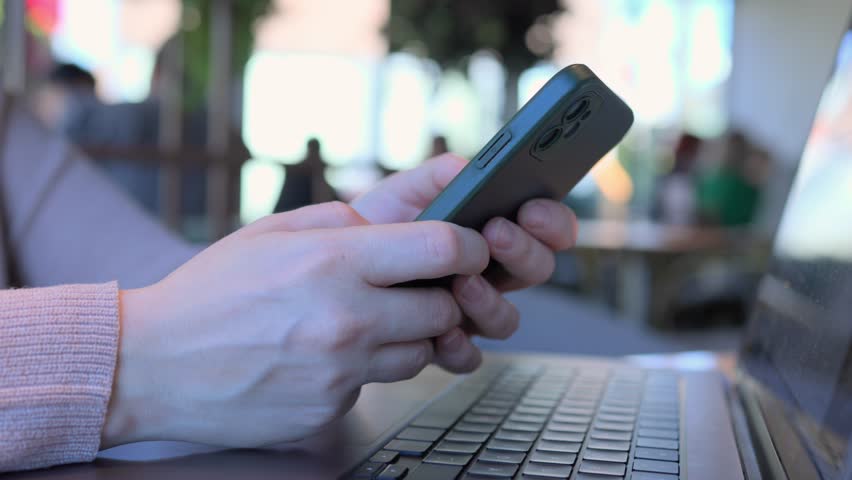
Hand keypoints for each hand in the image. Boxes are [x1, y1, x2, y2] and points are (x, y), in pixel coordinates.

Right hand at [104, 202, 489, 447]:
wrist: (153, 365)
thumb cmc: (211, 292)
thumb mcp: (273, 232)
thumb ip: (344, 221)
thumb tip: (397, 228)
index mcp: (333, 261)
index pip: (442, 248)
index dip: (468, 246)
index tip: (468, 248)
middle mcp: (346, 318)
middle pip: (444, 307)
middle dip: (440, 295)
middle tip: (412, 288)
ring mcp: (341, 371)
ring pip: (421, 350)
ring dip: (408, 334)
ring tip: (361, 322)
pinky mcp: (332, 408)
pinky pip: (377, 383)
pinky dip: (366, 367)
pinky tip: (326, 355)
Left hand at [352, 154, 577, 371]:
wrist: (334, 270)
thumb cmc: (377, 227)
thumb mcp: (403, 192)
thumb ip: (438, 176)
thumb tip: (470, 169)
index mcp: (494, 232)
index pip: (547, 228)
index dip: (551, 220)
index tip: (531, 208)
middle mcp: (493, 274)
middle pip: (537, 269)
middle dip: (522, 251)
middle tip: (494, 232)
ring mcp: (472, 312)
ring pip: (507, 318)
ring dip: (491, 300)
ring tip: (462, 282)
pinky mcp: (446, 345)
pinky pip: (469, 357)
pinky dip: (460, 347)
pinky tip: (443, 333)